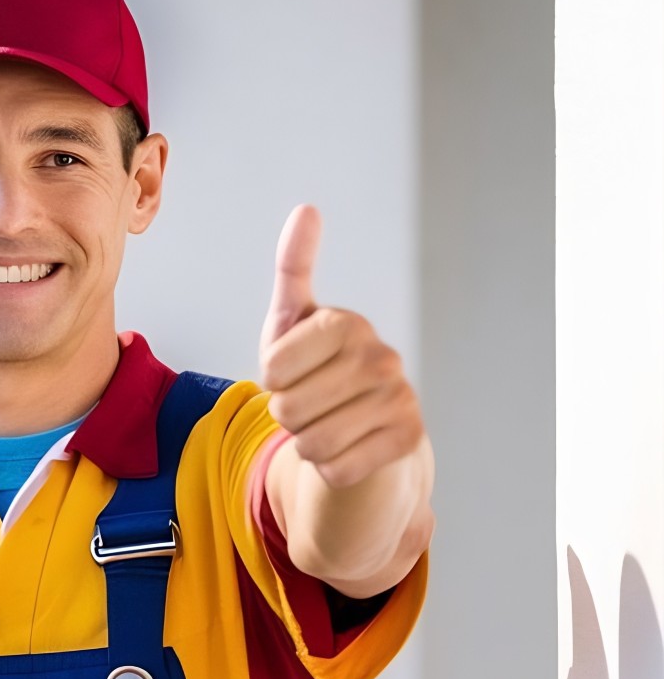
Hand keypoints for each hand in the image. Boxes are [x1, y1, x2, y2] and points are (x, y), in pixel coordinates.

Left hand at [258, 204, 423, 491]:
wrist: (364, 425)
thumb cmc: (316, 369)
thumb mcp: (293, 322)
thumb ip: (293, 269)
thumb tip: (307, 208)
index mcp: (347, 324)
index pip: (273, 370)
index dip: (270, 382)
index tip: (291, 374)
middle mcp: (381, 357)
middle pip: (289, 410)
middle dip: (287, 418)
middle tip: (309, 406)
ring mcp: (400, 399)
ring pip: (312, 445)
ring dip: (306, 445)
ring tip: (326, 425)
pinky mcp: (408, 440)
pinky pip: (337, 471)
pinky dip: (330, 469)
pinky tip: (348, 449)